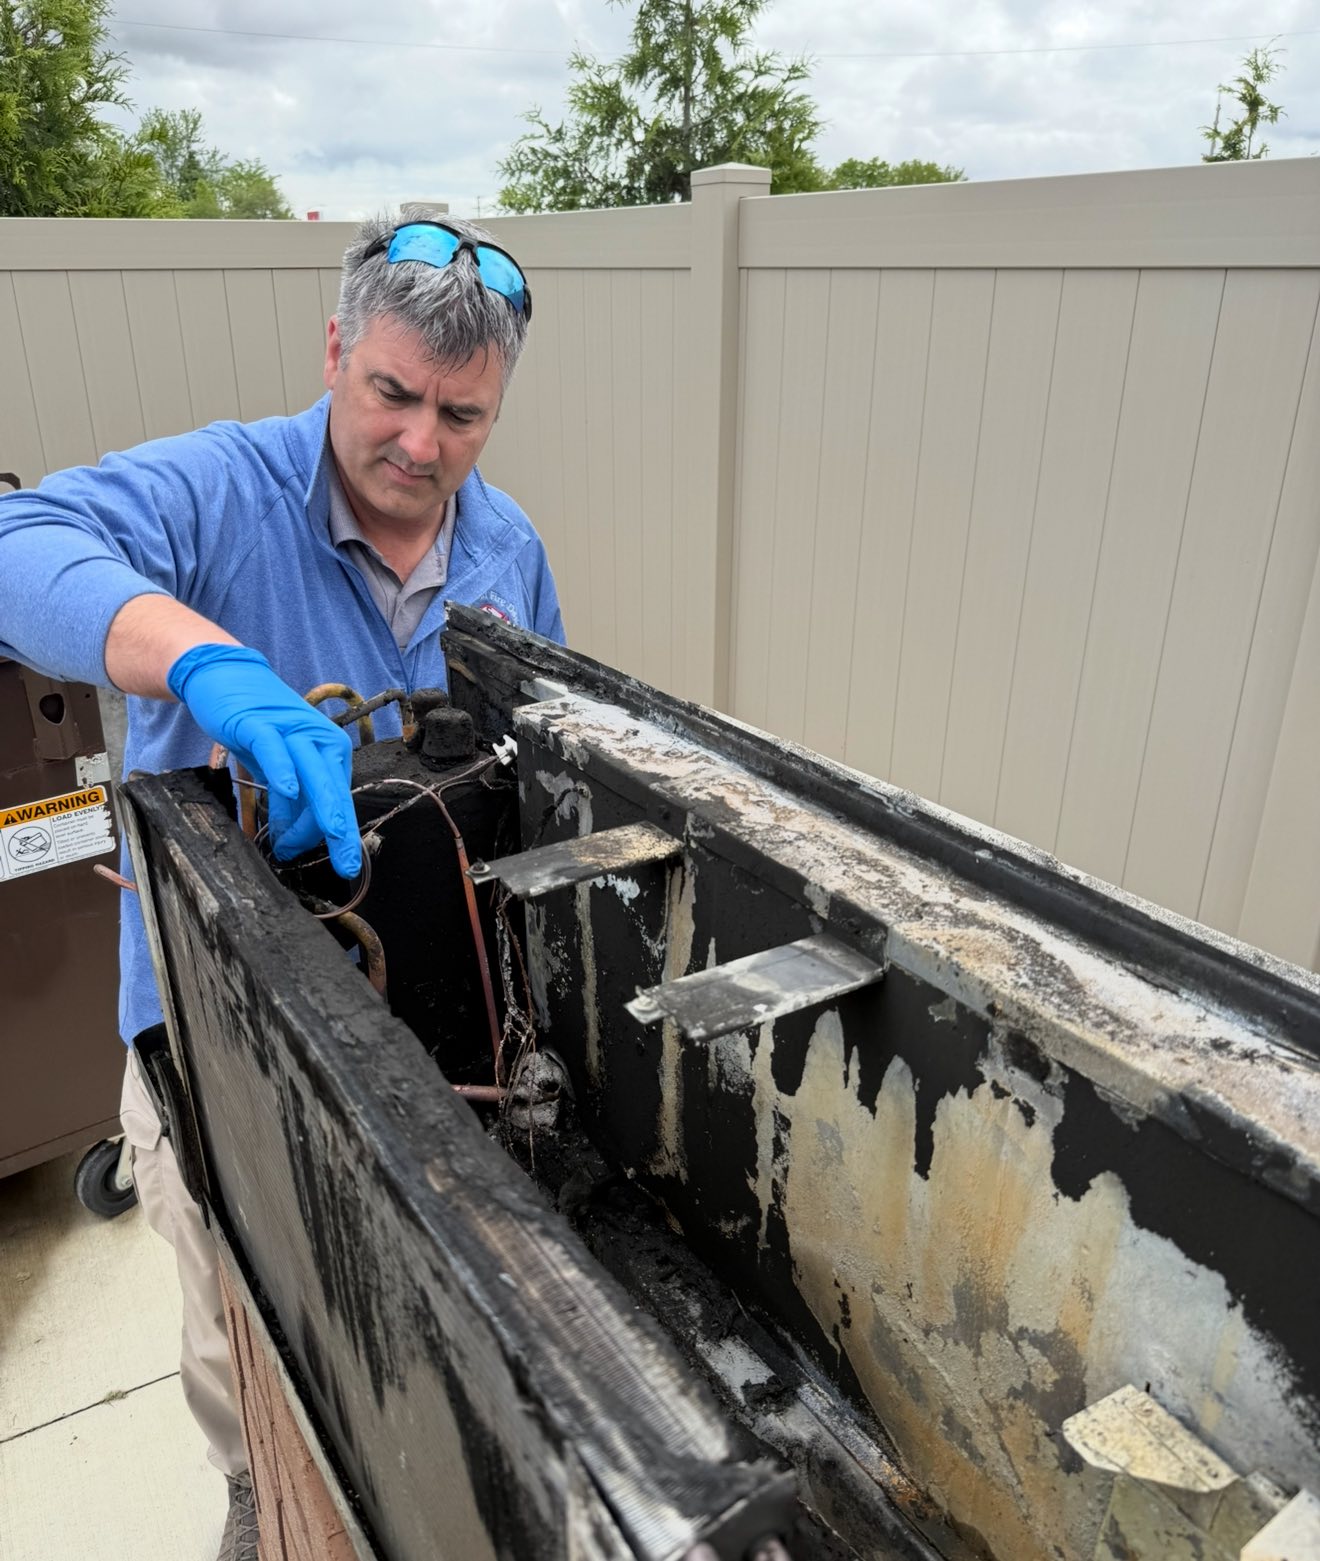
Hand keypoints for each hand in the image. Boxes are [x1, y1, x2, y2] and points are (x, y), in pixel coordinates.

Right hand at [166, 644, 360, 877]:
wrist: (226, 678)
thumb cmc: (256, 726)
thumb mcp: (277, 769)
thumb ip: (288, 801)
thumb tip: (291, 840)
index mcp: (329, 751)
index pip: (339, 799)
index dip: (343, 835)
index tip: (347, 866)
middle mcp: (319, 740)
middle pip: (333, 792)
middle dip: (339, 832)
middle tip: (342, 863)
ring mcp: (292, 730)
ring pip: (312, 774)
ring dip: (313, 812)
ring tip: (305, 843)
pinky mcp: (261, 723)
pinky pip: (276, 749)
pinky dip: (283, 770)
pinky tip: (288, 791)